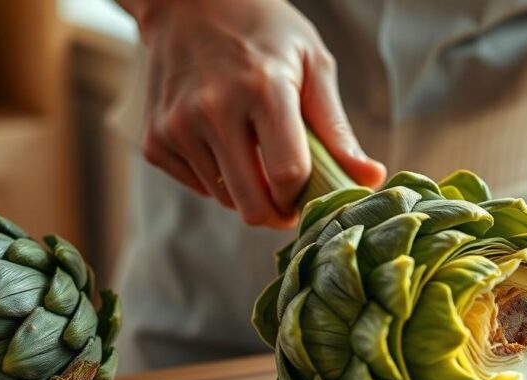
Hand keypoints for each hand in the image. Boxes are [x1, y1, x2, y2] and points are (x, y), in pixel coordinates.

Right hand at [129, 0, 385, 226]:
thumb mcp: (313, 65)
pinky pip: (196, 187)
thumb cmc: (265, 33)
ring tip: (255, 154)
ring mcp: (177, 126)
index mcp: (262, 89)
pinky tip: (224, 145)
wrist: (189, 4)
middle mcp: (213, 109)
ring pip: (224, 200)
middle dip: (278, 212)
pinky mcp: (154, 140)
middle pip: (253, 203)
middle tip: (289, 196)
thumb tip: (372, 178)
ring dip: (247, 192)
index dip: (304, 195)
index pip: (288, 174)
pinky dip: (216, 179)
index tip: (311, 192)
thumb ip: (338, 128)